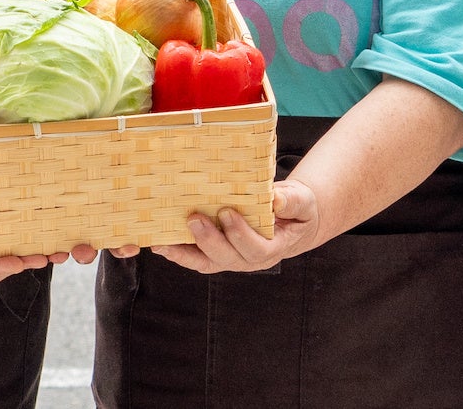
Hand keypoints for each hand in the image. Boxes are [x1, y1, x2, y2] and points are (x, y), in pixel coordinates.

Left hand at [151, 180, 323, 274]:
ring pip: (206, 262)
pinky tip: (160, 244)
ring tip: (162, 241)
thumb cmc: (296, 208)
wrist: (291, 220)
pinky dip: (178, 253)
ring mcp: (231, 258)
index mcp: (273, 248)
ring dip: (183, 253)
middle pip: (227, 257)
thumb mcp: (302, 202)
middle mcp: (249, 259)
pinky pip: (196, 258)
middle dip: (209, 240)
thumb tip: (276, 199)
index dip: (240, 233)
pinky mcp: (216, 253)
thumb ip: (292, 201)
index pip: (256, 248)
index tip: (227, 212)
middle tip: (193, 218)